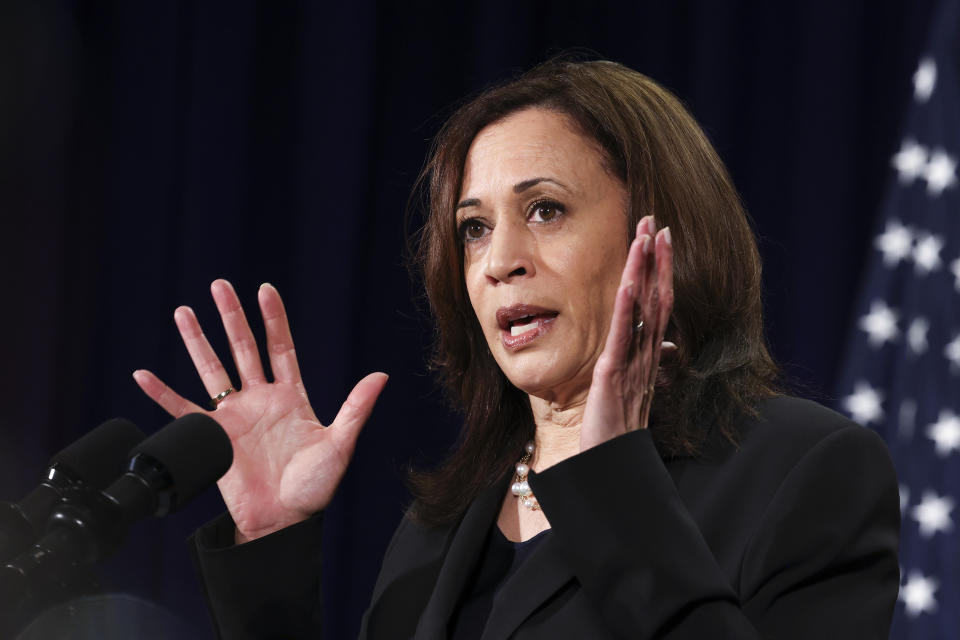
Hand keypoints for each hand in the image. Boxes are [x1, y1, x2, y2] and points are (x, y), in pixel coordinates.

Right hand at [133, 279, 387, 541]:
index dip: (273, 319)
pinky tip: (144, 375)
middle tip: (219, 285)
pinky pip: (181, 410)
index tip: (265, 289)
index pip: (280, 347)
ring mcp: (234, 416)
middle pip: (243, 348)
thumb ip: (356, 408)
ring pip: (212, 369)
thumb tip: (381, 376)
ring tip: (184, 311)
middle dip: (231, 317)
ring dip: (197, 341)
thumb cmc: (315, 487)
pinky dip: (161, 393)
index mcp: (291, 396)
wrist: (283, 522)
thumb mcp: (340, 444)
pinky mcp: (212, 437)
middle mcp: (260, 400)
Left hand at [580, 216, 672, 450]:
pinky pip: (622, 336)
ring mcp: (632, 364)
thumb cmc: (616, 432)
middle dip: (656, 258)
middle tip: (656, 222)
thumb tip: (660, 344)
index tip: (658, 239)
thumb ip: (643, 364)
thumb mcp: (631, 392)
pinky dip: (626, 307)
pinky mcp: (613, 375)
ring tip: (646, 235)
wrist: (611, 469)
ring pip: (644, 309)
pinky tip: (627, 281)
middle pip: (657, 297)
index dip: (659, 271)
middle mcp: (646, 356)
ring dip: (645, 270)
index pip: (657, 305)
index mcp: (647, 357)